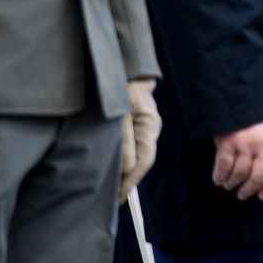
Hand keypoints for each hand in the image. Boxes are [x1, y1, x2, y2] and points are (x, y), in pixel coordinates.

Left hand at [118, 79, 161, 200]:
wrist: (123, 64)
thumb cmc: (119, 87)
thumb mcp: (118, 116)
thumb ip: (123, 143)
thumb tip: (127, 170)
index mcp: (150, 126)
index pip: (144, 161)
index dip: (131, 182)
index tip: (118, 198)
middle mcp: (150, 127)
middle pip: (143, 160)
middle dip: (129, 180)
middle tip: (113, 198)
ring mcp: (145, 124)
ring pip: (138, 154)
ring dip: (126, 170)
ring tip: (112, 186)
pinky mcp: (136, 121)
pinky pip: (134, 145)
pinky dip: (124, 159)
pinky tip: (115, 165)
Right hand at [212, 117, 262, 200]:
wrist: (239, 98)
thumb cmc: (257, 116)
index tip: (262, 196)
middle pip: (258, 176)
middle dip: (249, 189)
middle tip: (242, 195)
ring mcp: (245, 145)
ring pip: (240, 174)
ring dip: (233, 184)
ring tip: (229, 186)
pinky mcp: (228, 143)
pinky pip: (224, 166)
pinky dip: (220, 176)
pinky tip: (218, 180)